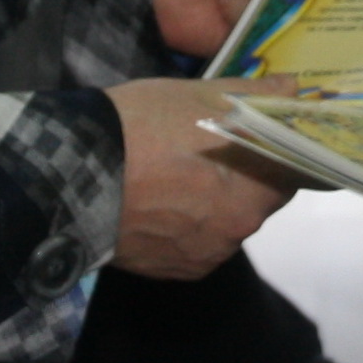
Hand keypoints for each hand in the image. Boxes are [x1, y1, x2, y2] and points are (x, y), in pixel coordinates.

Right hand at [107, 78, 294, 279]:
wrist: (68, 176)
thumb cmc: (141, 128)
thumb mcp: (198, 96)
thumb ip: (254, 96)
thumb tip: (293, 89)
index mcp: (253, 191)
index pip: (293, 171)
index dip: (280, 150)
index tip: (262, 136)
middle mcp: (237, 232)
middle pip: (258, 199)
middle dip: (243, 176)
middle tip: (210, 150)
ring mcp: (204, 257)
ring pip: (225, 222)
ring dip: (213, 204)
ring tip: (175, 178)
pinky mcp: (172, 272)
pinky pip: (195, 245)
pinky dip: (186, 227)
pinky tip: (159, 204)